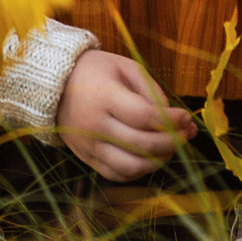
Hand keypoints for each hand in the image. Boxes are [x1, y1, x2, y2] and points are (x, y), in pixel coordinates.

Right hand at [57, 48, 194, 181]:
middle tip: (187, 134)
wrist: (54, 86)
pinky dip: (139, 172)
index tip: (187, 117)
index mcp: (105, 97)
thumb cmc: (94, 71)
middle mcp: (95, 125)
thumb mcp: (123, 66)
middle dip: (172, 142)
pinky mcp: (86, 159)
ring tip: (171, 148)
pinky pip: (117, 175)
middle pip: (142, 145)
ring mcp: (89, 146)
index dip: (172, 121)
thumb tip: (171, 115)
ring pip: (131, 167)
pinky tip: (150, 158)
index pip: (145, 117)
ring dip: (158, 161)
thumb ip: (150, 88)